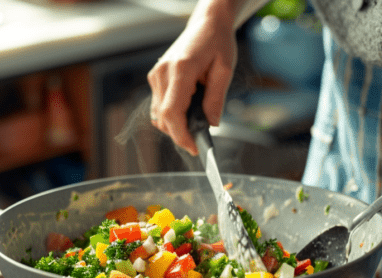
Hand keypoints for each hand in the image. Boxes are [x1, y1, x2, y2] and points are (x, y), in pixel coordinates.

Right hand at [147, 10, 237, 155]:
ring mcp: (156, 75)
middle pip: (163, 117)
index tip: (194, 148)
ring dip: (175, 126)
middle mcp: (163, 73)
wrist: (207, 24)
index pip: (172, 112)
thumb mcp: (225, 70)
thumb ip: (216, 99)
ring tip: (196, 124)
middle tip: (199, 142)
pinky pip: (159, 106)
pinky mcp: (156, 78)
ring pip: (158, 114)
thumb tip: (211, 125)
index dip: (181, 135)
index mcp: (181, 70)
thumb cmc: (217, 42)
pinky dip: (172, 116)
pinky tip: (188, 113)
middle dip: (180, 134)